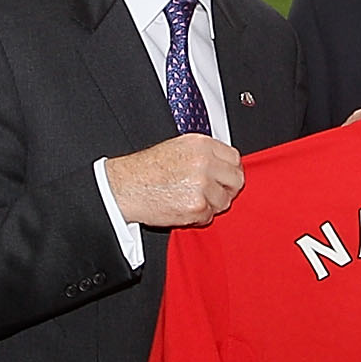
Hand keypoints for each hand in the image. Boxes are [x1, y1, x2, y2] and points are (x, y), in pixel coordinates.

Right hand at [102, 133, 244, 229]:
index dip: (229, 171)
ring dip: (211, 205)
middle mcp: (204, 162)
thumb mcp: (176, 148)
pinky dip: (198, 217)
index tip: (224, 178)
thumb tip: (224, 166)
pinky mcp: (196, 206)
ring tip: (190, 200)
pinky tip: (182, 208)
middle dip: (226, 189)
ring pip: (224, 201)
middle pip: (236, 180)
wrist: (124, 187)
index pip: (234, 158)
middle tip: (212, 193)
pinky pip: (209, 216)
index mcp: (200, 144)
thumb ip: (203, 154)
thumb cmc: (145, 170)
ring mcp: (202, 184)